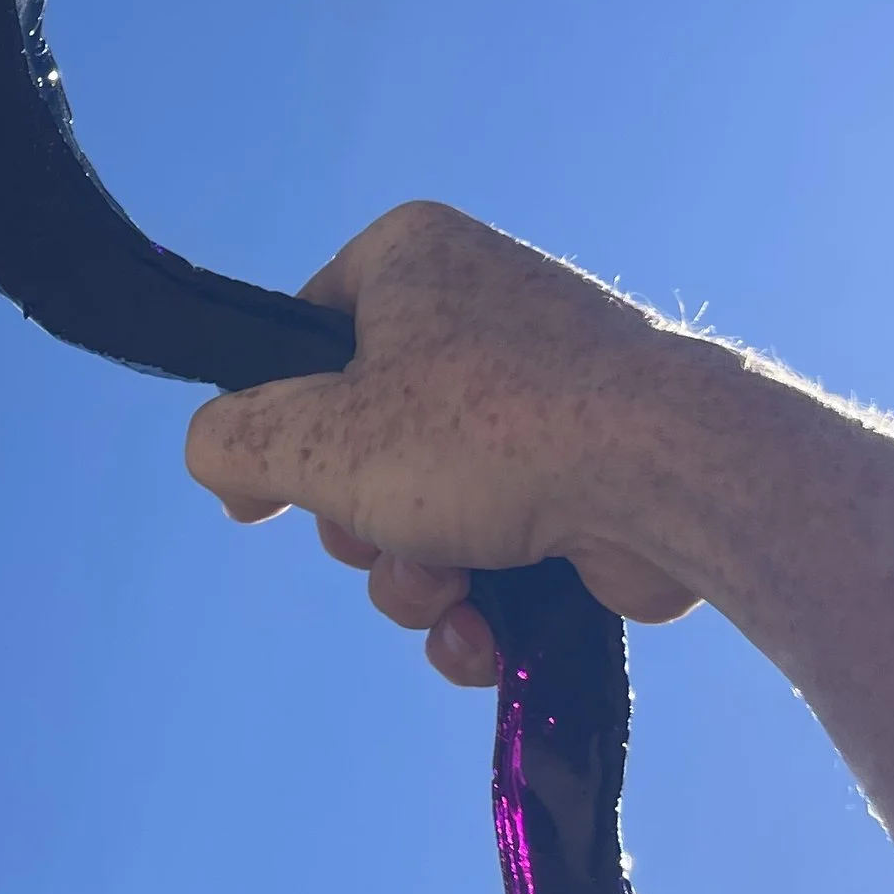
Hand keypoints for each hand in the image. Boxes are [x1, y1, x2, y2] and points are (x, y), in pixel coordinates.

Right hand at [184, 201, 699, 685]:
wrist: (673, 478)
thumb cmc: (489, 432)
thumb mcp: (316, 437)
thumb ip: (231, 442)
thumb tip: (220, 461)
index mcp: (410, 260)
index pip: (302, 337)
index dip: (275, 424)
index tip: (266, 495)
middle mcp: (476, 312)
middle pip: (356, 441)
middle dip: (360, 524)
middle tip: (385, 538)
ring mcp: (538, 399)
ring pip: (421, 508)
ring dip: (415, 576)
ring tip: (452, 587)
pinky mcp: (584, 479)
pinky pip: (493, 548)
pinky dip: (478, 601)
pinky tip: (487, 634)